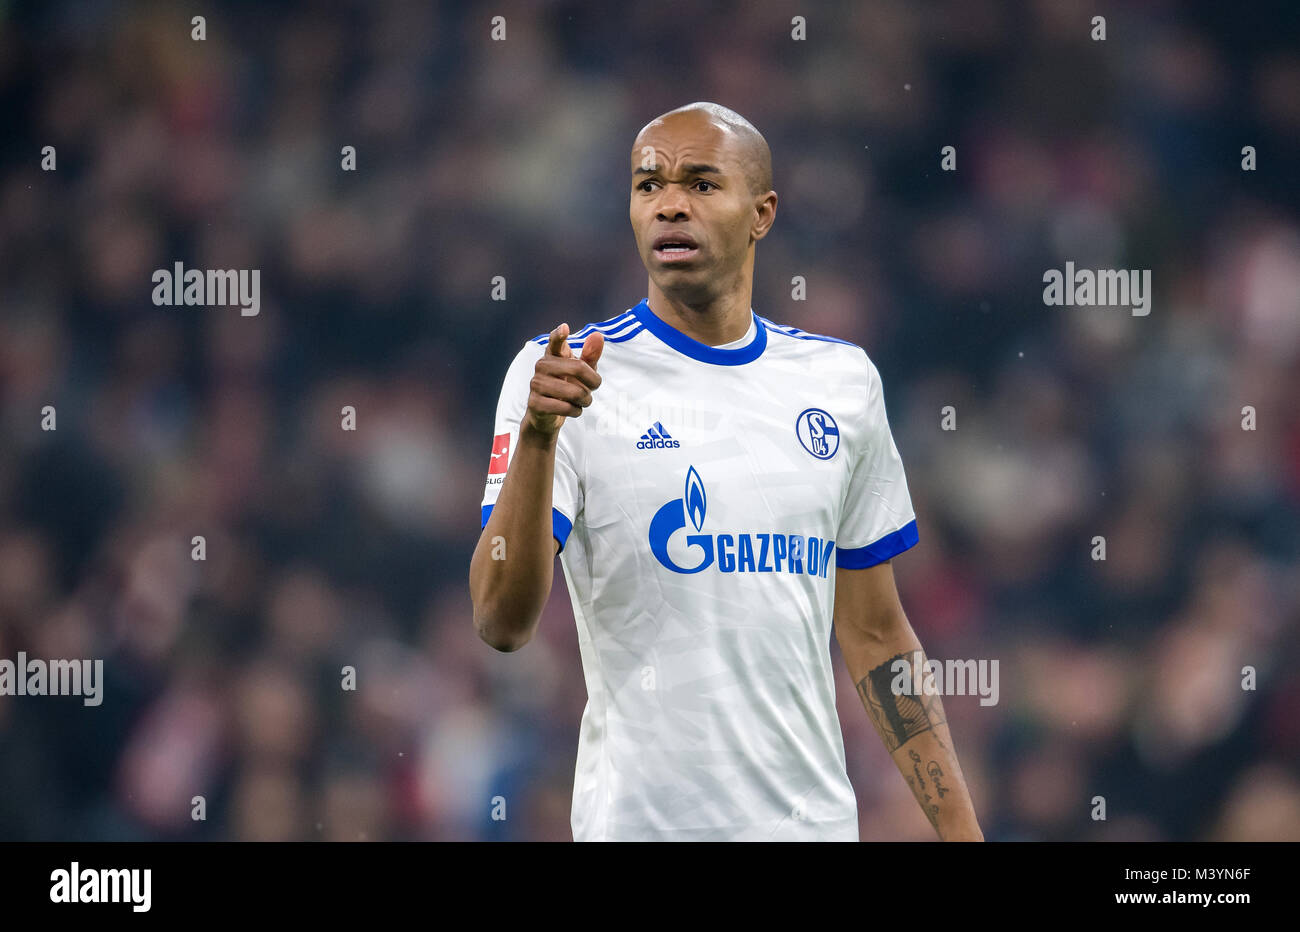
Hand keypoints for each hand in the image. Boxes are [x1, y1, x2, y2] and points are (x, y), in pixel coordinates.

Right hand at [523, 322, 603, 436]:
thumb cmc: (567, 387)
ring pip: (575, 392)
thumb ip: (590, 354)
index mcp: (553, 354)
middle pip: (578, 368)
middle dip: (593, 382)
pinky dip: (576, 411)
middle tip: (592, 389)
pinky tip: (572, 410)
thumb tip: (598, 335)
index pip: (555, 341)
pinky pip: (566, 407)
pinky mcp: (535, 403)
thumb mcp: (582, 371)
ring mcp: (536, 384)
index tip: (565, 328)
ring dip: (586, 400)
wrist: (547, 414)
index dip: (559, 335)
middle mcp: (542, 366)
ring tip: (582, 401)